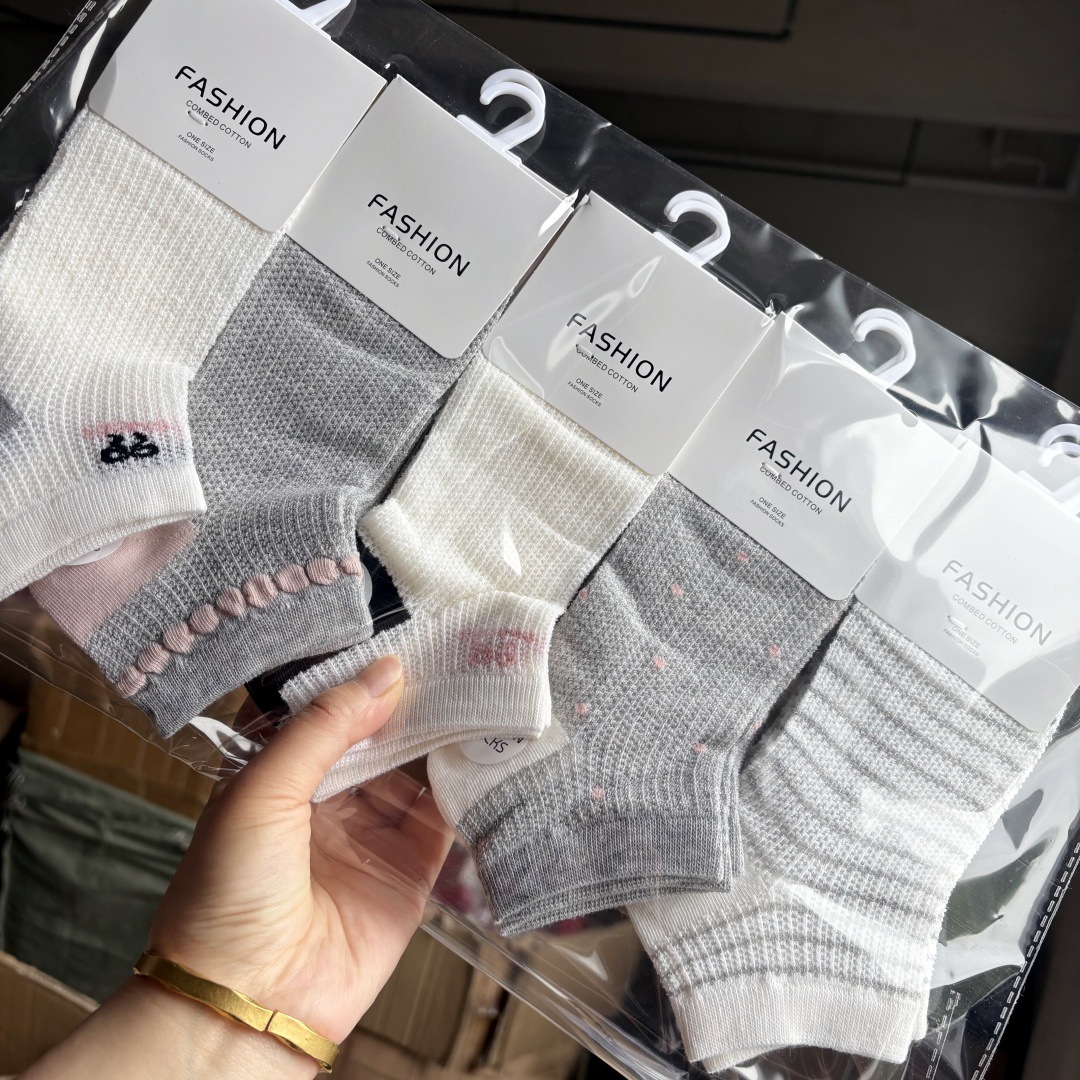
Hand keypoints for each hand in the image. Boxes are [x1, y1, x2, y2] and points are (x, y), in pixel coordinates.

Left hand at [148, 655, 452, 1043]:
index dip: (351, 670)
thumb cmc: (227, 893)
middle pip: (374, 729)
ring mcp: (370, 829)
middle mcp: (325, 795)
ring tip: (472, 682)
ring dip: (440, 728)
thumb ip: (322, 728)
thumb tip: (384, 672)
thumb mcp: (259, 791)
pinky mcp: (409, 865)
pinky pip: (444, 812)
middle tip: (447, 648)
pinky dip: (464, 778)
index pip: (320, 704)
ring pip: (413, 763)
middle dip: (405, 694)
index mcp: (276, 770)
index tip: (390, 631)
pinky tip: (482, 741)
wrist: (252, 1001)